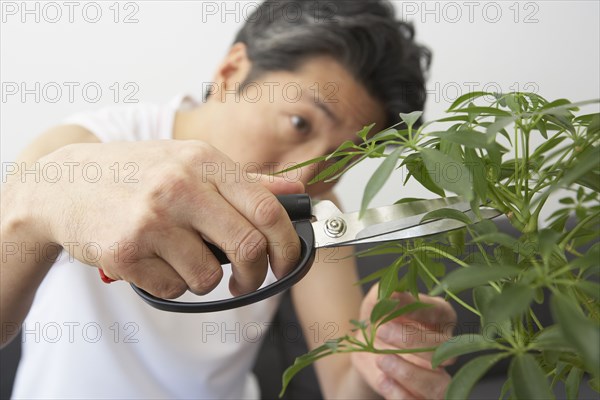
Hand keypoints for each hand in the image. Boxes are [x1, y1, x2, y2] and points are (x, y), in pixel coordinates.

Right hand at [25, 140, 302, 297]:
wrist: (63, 184)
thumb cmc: (139, 174)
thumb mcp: (192, 163)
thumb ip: (248, 182)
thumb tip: (298, 192)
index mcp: (204, 161)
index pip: (267, 210)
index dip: (288, 245)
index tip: (286, 262)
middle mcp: (180, 187)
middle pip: (248, 247)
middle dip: (256, 274)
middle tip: (247, 280)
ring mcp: (150, 220)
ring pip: (208, 277)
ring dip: (203, 278)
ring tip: (179, 256)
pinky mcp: (124, 252)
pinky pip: (172, 289)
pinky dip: (170, 284)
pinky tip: (152, 261)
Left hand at [352, 283, 455, 398]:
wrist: (363, 348)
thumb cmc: (378, 317)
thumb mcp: (377, 300)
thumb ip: (386, 293)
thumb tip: (395, 292)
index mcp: (441, 318)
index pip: (441, 313)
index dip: (419, 309)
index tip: (394, 302)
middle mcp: (446, 349)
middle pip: (444, 350)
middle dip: (412, 340)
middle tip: (382, 329)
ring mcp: (436, 376)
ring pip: (440, 385)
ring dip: (411, 374)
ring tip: (382, 359)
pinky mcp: (421, 396)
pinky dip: (400, 394)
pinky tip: (383, 379)